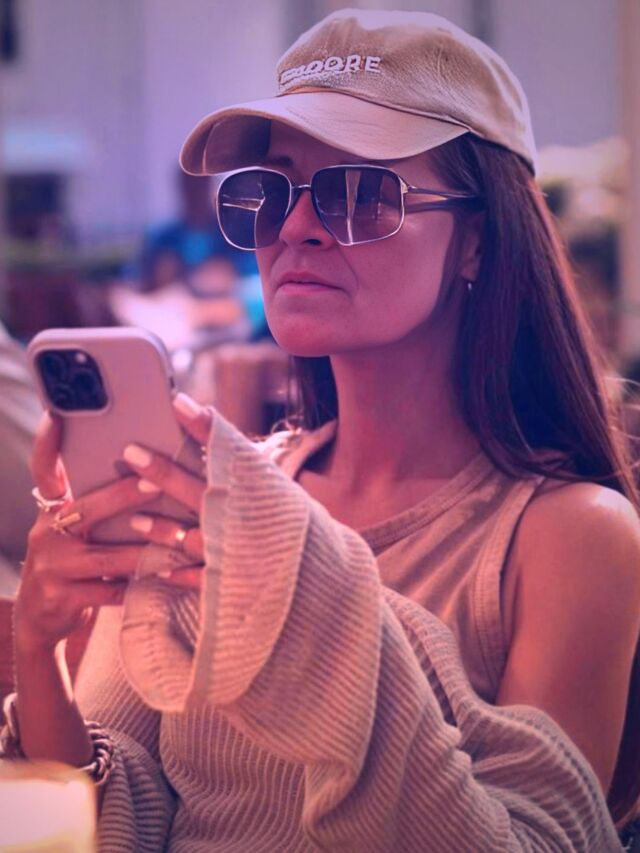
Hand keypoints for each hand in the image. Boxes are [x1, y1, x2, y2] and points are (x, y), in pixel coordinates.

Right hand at [14, 405, 208, 652]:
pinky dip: (140, 583)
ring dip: (144, 550)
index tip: (55, 414)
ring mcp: (52, 567)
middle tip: (154, 484)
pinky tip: (164, 577)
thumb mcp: (71, 528)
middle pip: (86, 508)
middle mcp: (47, 532)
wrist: (41, 619)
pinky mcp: (62, 597)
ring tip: (178, 541)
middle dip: (122, 495)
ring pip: (106, 556)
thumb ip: (93, 503)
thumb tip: (144, 469)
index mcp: (51, 508)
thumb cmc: (71, 561)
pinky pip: (111, 589)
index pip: (43, 469)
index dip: (46, 443)